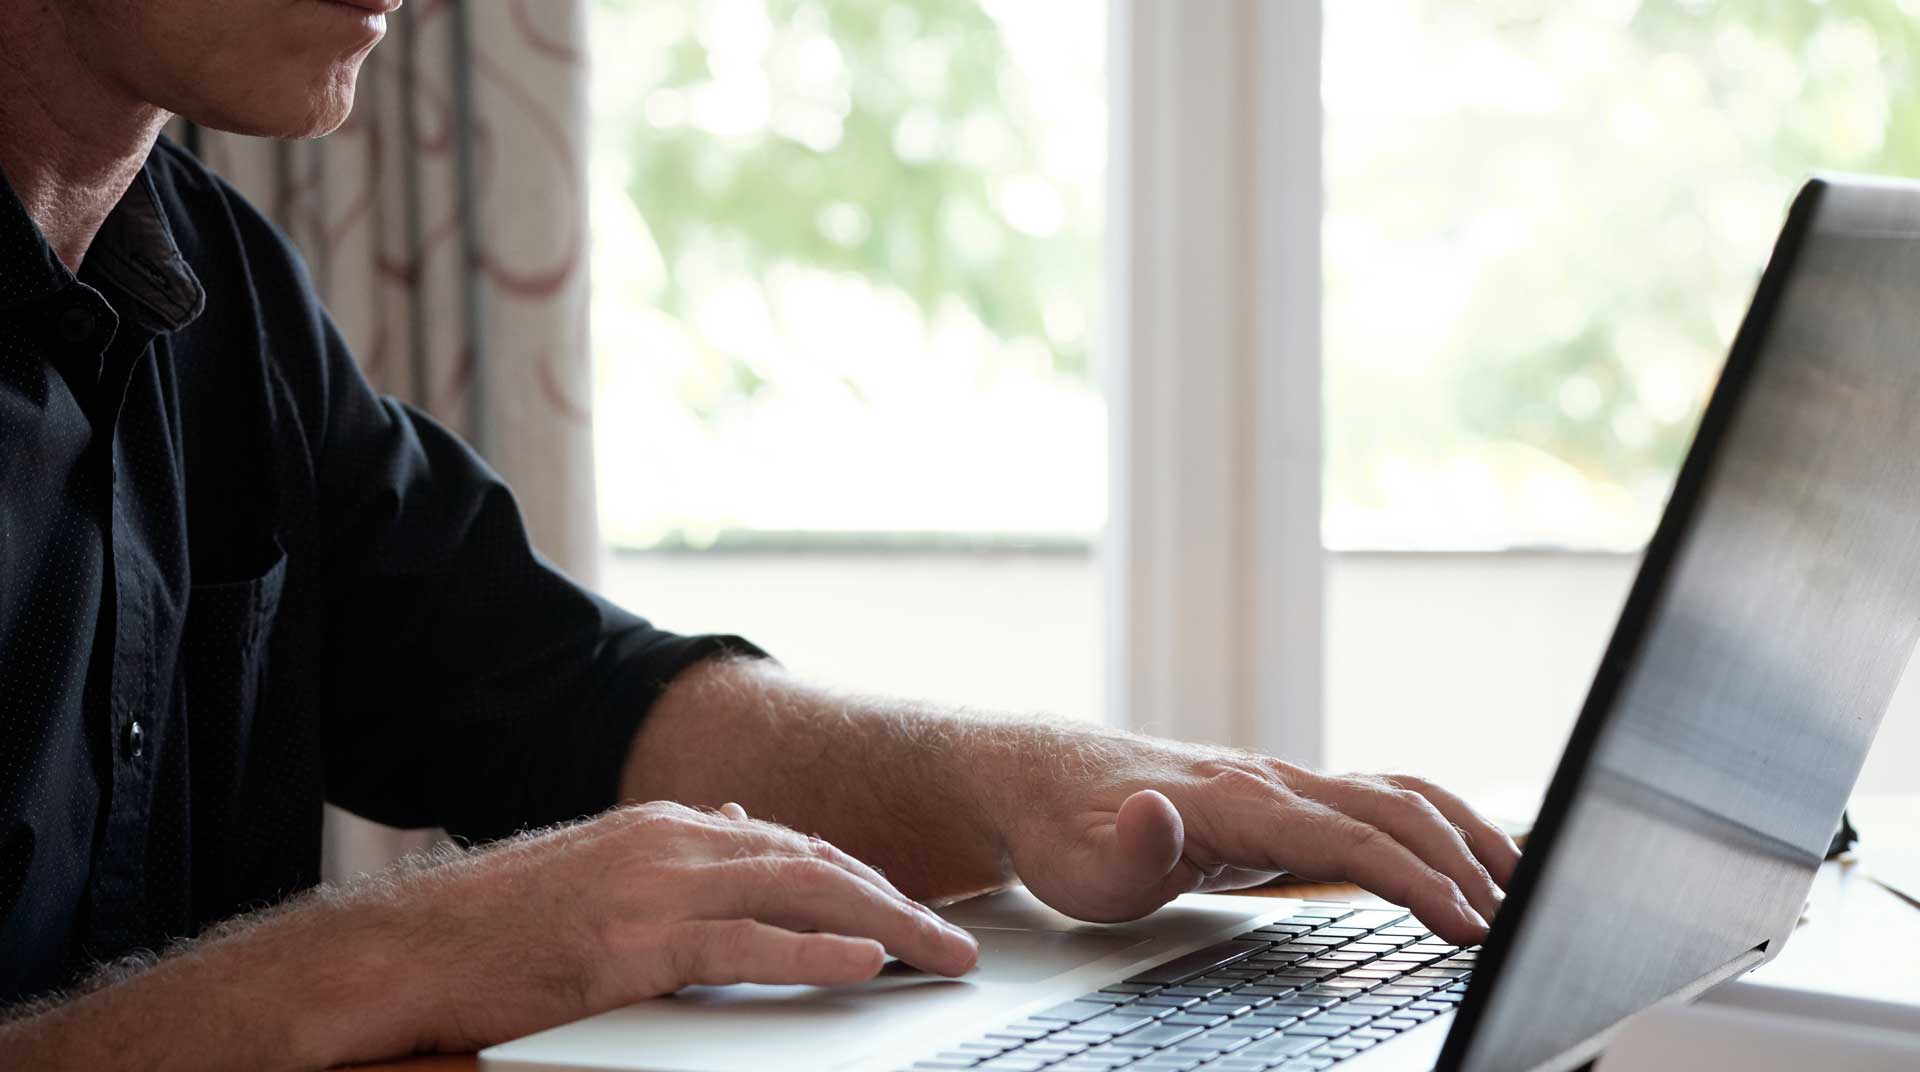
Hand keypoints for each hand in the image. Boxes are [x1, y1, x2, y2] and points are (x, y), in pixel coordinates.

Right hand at [366, 801, 978, 1056]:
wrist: (405, 949)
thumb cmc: (500, 925)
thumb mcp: (601, 870)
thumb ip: (675, 851)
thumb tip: (737, 824)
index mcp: (670, 829)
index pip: (796, 849)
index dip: (867, 884)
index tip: (918, 915)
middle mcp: (674, 842)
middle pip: (817, 864)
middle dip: (898, 903)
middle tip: (959, 944)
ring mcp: (654, 886)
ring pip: (800, 893)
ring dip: (886, 926)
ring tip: (943, 957)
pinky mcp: (632, 941)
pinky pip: (745, 942)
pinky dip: (816, 952)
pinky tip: (867, 965)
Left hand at [988, 732, 1519, 945]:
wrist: (1042, 778)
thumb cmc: (1066, 828)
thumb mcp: (1079, 861)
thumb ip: (1128, 849)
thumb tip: (1158, 814)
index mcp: (1237, 800)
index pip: (1350, 837)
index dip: (1415, 880)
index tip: (1467, 922)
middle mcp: (1273, 781)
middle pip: (1396, 810)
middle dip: (1468, 863)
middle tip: (1521, 927)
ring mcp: (1284, 785)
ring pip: (1400, 795)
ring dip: (1468, 834)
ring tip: (1525, 888)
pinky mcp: (1286, 799)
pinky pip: (1381, 801)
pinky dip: (1438, 823)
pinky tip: (1466, 856)